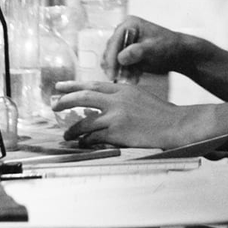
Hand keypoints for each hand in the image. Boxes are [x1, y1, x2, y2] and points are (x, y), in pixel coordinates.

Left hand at [53, 79, 188, 148]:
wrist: (174, 125)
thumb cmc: (160, 113)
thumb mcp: (140, 96)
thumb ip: (121, 97)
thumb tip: (105, 102)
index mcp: (123, 89)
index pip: (93, 84)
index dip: (74, 85)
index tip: (60, 87)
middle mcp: (117, 100)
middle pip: (83, 97)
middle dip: (65, 101)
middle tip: (54, 105)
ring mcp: (116, 116)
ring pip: (84, 121)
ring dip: (72, 129)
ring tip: (66, 135)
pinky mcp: (117, 132)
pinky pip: (94, 137)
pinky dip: (85, 141)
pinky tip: (82, 143)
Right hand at [102, 15, 185, 80]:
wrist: (179, 54)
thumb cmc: (169, 46)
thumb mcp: (153, 49)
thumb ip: (137, 52)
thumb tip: (121, 57)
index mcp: (130, 24)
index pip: (114, 41)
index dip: (111, 58)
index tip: (112, 73)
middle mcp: (125, 31)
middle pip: (111, 50)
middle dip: (115, 66)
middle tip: (118, 78)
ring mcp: (126, 42)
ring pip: (114, 59)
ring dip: (120, 71)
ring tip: (130, 79)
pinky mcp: (129, 53)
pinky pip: (120, 64)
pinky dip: (125, 72)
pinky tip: (134, 78)